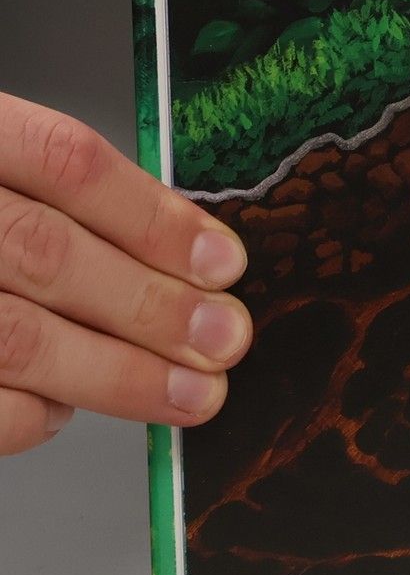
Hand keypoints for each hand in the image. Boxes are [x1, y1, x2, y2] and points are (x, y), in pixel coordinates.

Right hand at [0, 93, 250, 454]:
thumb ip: (53, 196)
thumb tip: (183, 258)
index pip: (64, 162)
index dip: (154, 216)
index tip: (223, 264)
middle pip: (44, 253)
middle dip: (151, 306)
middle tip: (224, 340)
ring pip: (14, 337)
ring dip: (118, 372)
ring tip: (191, 394)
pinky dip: (33, 412)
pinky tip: (67, 407)